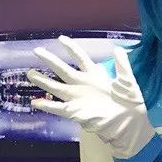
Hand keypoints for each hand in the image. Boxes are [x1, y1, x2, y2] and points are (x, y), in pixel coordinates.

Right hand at [28, 37, 156, 161]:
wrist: (130, 123)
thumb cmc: (129, 102)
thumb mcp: (127, 80)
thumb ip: (122, 64)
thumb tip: (117, 48)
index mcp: (95, 76)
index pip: (80, 58)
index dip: (71, 48)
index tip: (60, 38)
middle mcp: (83, 85)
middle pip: (63, 70)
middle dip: (50, 60)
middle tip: (37, 51)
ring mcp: (78, 98)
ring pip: (57, 87)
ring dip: (44, 81)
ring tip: (30, 73)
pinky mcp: (76, 112)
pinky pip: (59, 108)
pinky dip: (47, 106)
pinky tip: (35, 102)